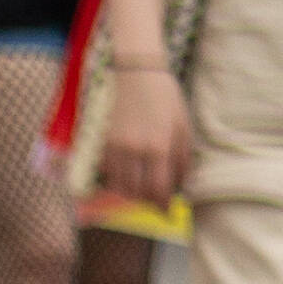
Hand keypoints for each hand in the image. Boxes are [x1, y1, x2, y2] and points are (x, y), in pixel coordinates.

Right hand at [93, 57, 193, 209]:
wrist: (134, 72)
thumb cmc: (164, 96)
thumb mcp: (182, 125)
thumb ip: (182, 157)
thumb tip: (182, 184)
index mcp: (159, 147)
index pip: (158, 189)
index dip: (161, 205)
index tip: (166, 211)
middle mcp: (134, 151)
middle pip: (136, 192)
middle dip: (146, 201)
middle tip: (154, 200)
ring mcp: (114, 147)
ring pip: (118, 186)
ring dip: (130, 193)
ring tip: (140, 189)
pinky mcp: (100, 142)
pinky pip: (105, 172)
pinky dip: (113, 179)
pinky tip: (124, 174)